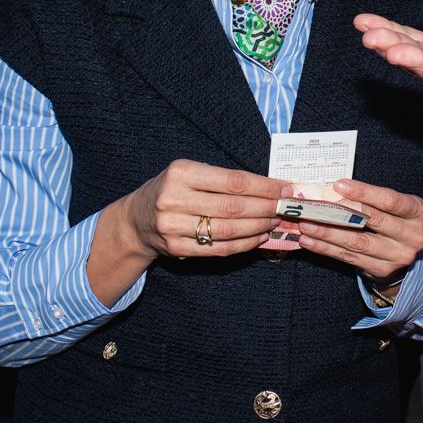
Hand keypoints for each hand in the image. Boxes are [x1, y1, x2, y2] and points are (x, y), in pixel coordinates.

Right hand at [90, 160, 288, 306]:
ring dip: (259, 227)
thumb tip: (270, 187)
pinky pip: (219, 249)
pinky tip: (259, 237)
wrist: (136, 219)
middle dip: (266, 207)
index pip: (233, 181)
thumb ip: (224, 179)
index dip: (264, 187)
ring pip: (228, 230)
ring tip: (275, 221)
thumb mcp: (190, 172)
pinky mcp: (177, 248)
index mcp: (181, 173)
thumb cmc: (172, 189)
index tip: (285, 189)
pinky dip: (244, 244)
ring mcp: (173, 227)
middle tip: (286, 207)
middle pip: (233, 207)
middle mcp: (174, 199)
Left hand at [297, 177, 422, 283]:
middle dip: (340, 213)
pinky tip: (310, 241)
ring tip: (305, 225)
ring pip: (358, 242)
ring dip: (328, 233)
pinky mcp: (381, 270)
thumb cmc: (393, 219)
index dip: (364, 192)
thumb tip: (332, 190)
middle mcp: (412, 235)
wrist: (404, 252)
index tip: (338, 186)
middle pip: (373, 222)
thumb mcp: (392, 205)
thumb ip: (370, 199)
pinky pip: (350, 258)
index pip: (389, 201)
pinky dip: (327, 249)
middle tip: (313, 208)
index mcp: (417, 212)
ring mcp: (398, 256)